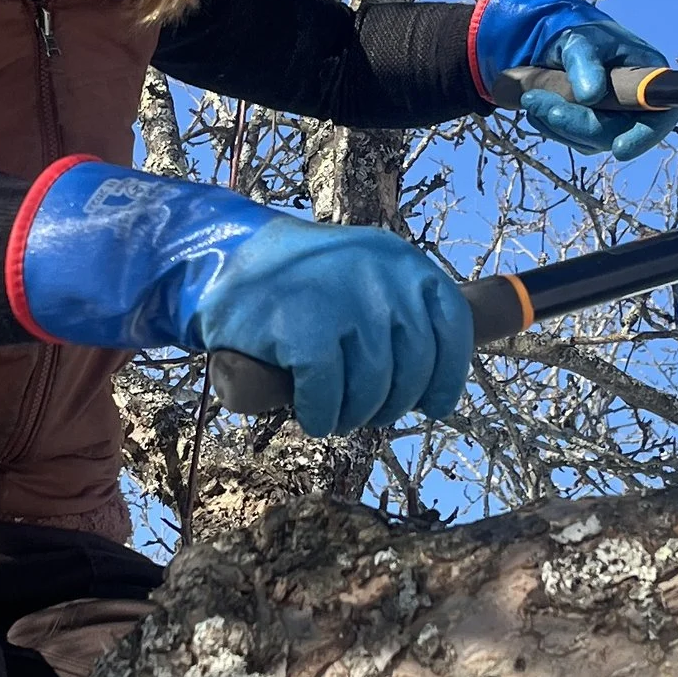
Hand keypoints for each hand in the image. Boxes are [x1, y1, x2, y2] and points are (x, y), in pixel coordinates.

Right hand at [12, 162, 472, 435]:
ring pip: (373, 390)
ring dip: (352, 414)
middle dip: (390, 403)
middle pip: (412, 370)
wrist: (225, 263)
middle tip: (364, 411)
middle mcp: (381, 276)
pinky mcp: (304, 331)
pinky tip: (308, 410)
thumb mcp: (365, 280)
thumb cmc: (300, 287)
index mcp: (404, 262)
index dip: (447, 377)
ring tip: (333, 410)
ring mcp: (343, 302)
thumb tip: (440, 387)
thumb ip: (402, 317)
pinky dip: (320, 414)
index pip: (452, 329)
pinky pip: (329, 398)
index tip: (433, 405)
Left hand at [519, 18, 677, 163]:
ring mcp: (616, 119)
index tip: (619, 149)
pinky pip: (575, 139)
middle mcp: (638, 104)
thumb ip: (585, 63)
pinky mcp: (594, 128)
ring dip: (559, 125)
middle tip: (541, 105)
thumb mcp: (580, 41)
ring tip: (532, 98)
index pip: (660, 116)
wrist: (558, 42)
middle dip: (579, 125)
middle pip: (618, 133)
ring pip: (592, 141)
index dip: (644, 136)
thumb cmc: (579, 35)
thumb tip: (590, 96)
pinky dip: (553, 127)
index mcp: (650, 79)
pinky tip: (537, 108)